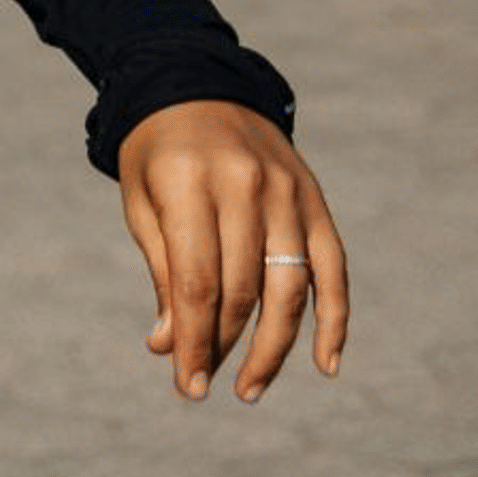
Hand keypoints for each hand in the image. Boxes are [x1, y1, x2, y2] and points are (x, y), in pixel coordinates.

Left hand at [116, 99, 349, 401]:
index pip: (198, 282)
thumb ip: (163, 272)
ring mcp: (288, 193)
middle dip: (222, 347)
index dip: (194, 341)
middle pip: (242, 290)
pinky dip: (334, 320)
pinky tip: (324, 364)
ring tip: (249, 388)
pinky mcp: (315, 202)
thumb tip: (170, 346)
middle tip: (202, 385)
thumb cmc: (158, 156)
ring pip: (289, 289)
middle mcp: (245, 186)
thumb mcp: (144, 204)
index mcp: (189, 182)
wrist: (198, 88)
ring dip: (272, 348)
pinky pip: (333, 270)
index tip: (186, 385)